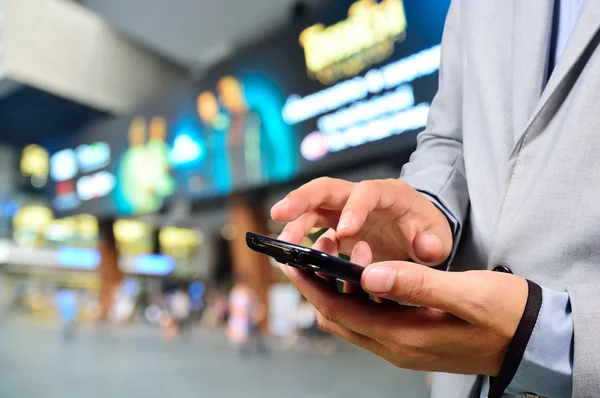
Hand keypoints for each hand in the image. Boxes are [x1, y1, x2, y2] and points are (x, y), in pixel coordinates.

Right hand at [271, 178, 451, 264]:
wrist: (418, 232)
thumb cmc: (427, 231)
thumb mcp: (438, 238)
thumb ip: (434, 243)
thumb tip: (425, 250)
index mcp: (389, 194)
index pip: (367, 193)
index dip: (354, 209)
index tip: (344, 233)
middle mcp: (360, 197)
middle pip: (327, 189)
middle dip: (302, 199)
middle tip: (279, 213)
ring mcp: (344, 211)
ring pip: (313, 209)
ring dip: (295, 224)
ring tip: (283, 246)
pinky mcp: (334, 227)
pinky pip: (313, 230)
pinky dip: (302, 242)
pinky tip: (296, 259)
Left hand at [280, 239, 528, 375]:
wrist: (532, 341)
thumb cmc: (505, 315)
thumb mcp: (466, 293)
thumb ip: (416, 284)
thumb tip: (370, 272)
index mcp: (403, 337)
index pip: (341, 312)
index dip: (312, 287)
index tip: (292, 261)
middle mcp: (396, 346)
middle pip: (339, 318)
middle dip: (315, 287)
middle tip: (301, 255)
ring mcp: (402, 346)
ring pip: (352, 319)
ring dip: (336, 290)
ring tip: (328, 258)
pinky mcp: (411, 339)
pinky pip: (371, 319)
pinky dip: (357, 296)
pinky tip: (361, 273)